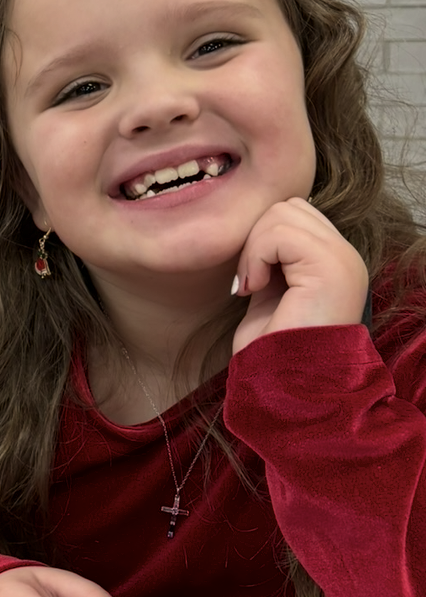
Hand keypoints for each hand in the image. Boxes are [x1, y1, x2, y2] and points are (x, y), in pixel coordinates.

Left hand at [231, 197, 367, 354]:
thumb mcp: (271, 296)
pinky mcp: (329, 267)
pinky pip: (279, 233)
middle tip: (250, 283)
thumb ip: (272, 261)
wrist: (286, 389)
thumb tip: (254, 233)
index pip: (296, 214)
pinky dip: (256, 257)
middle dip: (258, 239)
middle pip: (288, 207)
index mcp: (336, 263)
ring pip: (282, 213)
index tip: (251, 281)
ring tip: (253, 286)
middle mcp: (346, 257)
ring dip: (254, 248)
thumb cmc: (274, 352)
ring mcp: (342, 259)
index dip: (264, 239)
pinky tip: (254, 289)